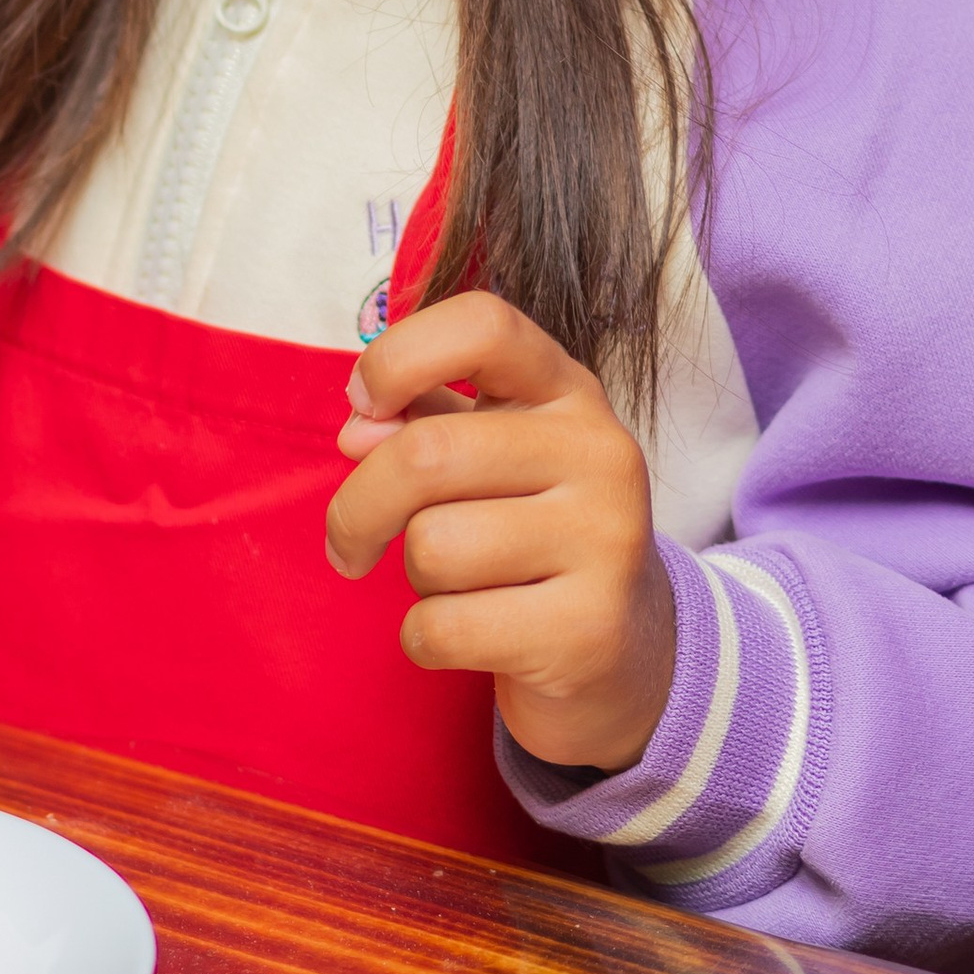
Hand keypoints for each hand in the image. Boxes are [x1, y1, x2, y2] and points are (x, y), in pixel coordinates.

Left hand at [327, 289, 675, 772]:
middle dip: (359, 506)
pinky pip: (443, 628)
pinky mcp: (588, 630)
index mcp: (568, 392)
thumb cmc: (530, 533)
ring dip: (413, 576)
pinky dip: (425, 637)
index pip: (484, 325)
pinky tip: (469, 632)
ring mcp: (604, 542)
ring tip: (456, 583)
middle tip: (349, 542)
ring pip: (432, 547)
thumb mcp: (488, 456)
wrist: (623, 648)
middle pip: (427, 454)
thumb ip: (416, 423)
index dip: (399, 356)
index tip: (364, 404)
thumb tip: (356, 432)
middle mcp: (599, 453)